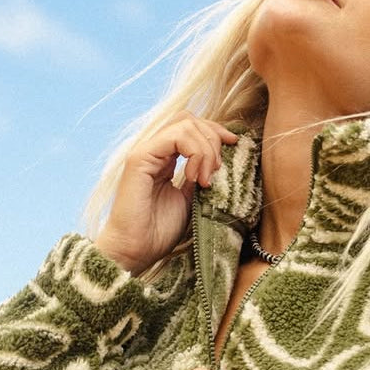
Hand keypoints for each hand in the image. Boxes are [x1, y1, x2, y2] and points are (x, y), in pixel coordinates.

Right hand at [94, 112, 238, 274]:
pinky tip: (195, 178)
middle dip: (213, 137)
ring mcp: (146, 151)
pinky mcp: (140, 158)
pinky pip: (174, 137)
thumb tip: (221, 162)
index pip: (192, 126)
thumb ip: (202, 178)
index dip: (216, 131)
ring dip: (205, 149)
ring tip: (206, 179)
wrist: (135, 250)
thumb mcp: (191, 200)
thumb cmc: (159, 231)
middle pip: (190, 119)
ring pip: (185, 124)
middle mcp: (154, 150)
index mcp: (165, 158)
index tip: (234, 146)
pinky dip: (194, 153)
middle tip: (218, 170)